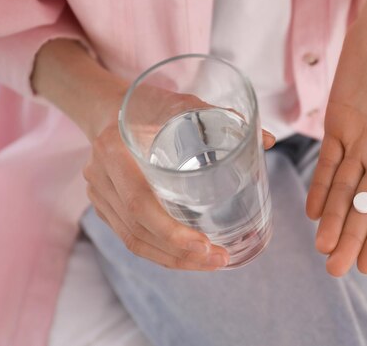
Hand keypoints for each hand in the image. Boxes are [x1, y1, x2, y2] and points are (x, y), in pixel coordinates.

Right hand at [33, 39, 275, 270]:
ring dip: (173, 259)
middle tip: (219, 260)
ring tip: (210, 263)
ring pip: (133, 240)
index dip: (170, 231)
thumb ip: (222, 119)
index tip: (205, 245)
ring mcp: (97, 193)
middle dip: (180, 254)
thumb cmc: (148, 104)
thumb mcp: (182, 103)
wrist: (107, 106)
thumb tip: (269, 139)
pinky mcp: (103, 204)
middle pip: (137, 230)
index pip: (138, 203)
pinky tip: (188, 257)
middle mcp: (100, 176)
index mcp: (115, 150)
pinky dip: (159, 251)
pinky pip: (129, 236)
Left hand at [306, 15, 366, 275]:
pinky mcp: (337, 124)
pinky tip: (313, 212)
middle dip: (352, 236)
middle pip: (366, 204)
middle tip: (335, 269)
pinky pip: (327, 162)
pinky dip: (319, 186)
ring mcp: (360, 140)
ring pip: (344, 189)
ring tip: (322, 249)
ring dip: (333, 219)